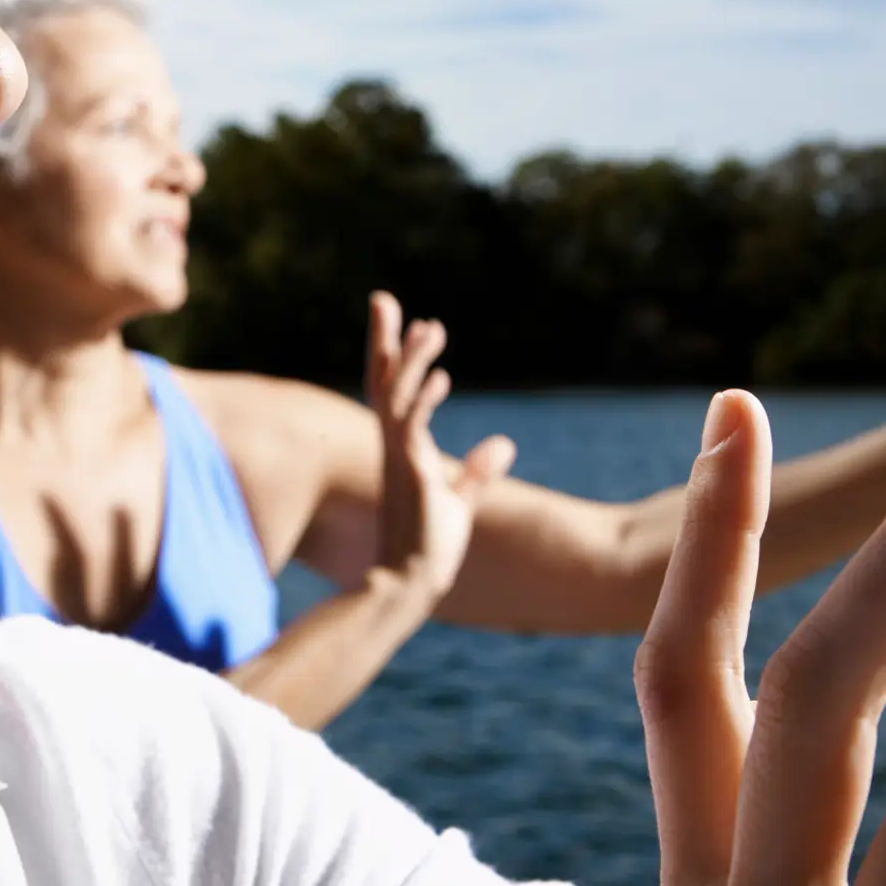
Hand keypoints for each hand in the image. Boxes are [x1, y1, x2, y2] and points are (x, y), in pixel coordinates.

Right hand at [365, 291, 514, 595]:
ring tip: (432, 327)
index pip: (394, 392)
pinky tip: (443, 376)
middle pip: (382, 381)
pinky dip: (424, 399)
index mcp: (402, 450)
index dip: (400, 357)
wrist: (411, 586)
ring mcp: (397, 459)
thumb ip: (478, 472)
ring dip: (411, 360)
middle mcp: (394, 448)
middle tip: (382, 298)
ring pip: (395, 396)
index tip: (415, 324)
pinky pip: (411, 426)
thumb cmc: (430, 550)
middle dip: (383, 340)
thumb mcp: (461, 502)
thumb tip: (503, 445)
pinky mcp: (409, 474)